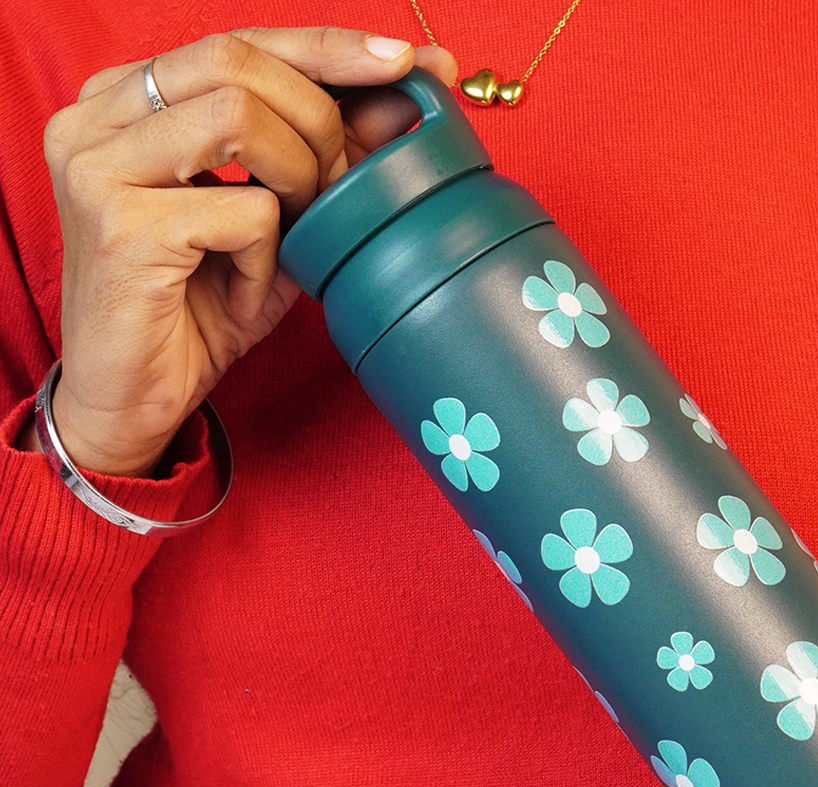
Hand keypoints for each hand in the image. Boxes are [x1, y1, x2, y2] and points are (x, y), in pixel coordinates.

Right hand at [33, 28, 454, 476]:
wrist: (133, 399)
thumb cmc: (199, 309)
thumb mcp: (273, 225)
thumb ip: (323, 158)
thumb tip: (405, 91)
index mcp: (126, 101)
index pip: (237, 40)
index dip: (326, 47)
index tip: (405, 61)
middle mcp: (97, 116)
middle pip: (236, 61)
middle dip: (320, 122)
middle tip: (342, 189)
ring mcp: (97, 165)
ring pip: (239, 117)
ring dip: (298, 183)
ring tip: (294, 242)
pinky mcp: (119, 224)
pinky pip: (243, 212)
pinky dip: (266, 262)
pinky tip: (246, 297)